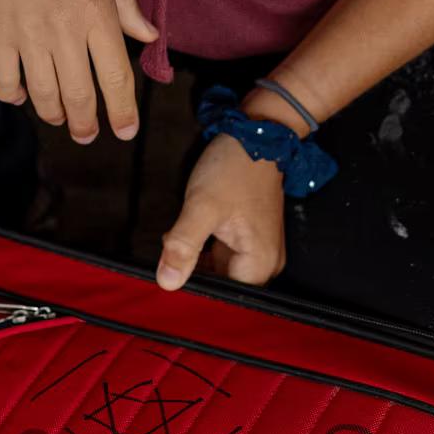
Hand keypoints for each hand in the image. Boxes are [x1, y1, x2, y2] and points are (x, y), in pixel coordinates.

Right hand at [0, 0, 156, 143]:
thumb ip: (125, 3)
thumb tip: (149, 36)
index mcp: (98, 12)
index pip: (116, 77)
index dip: (123, 111)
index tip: (125, 132)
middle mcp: (65, 31)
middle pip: (80, 97)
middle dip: (86, 125)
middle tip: (86, 136)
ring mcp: (28, 35)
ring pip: (44, 96)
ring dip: (54, 115)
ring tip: (60, 118)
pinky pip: (5, 81)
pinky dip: (14, 95)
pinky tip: (21, 93)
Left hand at [157, 135, 287, 290]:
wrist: (256, 134)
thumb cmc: (235, 167)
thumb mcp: (202, 206)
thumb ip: (184, 246)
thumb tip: (167, 282)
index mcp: (260, 263)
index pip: (225, 298)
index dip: (195, 292)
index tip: (170, 281)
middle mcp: (265, 264)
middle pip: (222, 287)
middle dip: (193, 275)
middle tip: (169, 259)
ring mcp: (257, 251)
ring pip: (218, 273)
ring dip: (194, 262)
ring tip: (177, 244)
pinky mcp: (248, 239)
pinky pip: (221, 257)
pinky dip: (201, 251)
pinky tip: (185, 238)